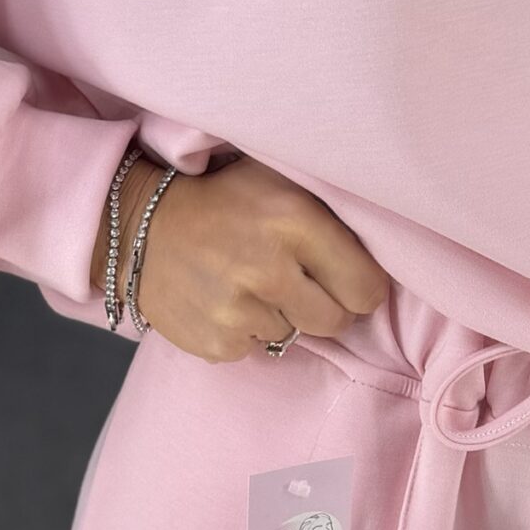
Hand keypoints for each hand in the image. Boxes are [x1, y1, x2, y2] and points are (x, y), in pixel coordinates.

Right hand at [120, 153, 391, 360]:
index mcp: (295, 221)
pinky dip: (246, 331)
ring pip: (294, 335)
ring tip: (250, 282)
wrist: (138, 227)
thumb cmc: (222, 199)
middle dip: (328, 306)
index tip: (348, 278)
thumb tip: (391, 242)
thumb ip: (329, 210)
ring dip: (282, 315)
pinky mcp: (217, 343)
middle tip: (301, 283)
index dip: (362, 286)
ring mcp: (239, 312)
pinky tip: (225, 300)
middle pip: (337, 321)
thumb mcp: (278, 180)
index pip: (367, 287)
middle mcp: (269, 269)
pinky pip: (256, 349)